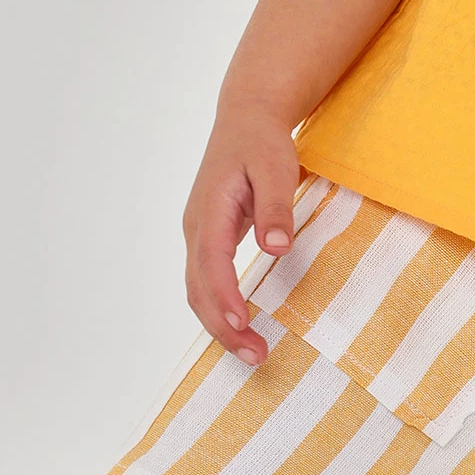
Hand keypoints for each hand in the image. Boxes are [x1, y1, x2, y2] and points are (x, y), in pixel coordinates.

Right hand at [182, 99, 300, 365]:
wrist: (246, 119)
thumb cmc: (262, 142)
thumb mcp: (276, 166)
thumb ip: (276, 206)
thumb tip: (276, 247)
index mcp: (210, 211)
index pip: (212, 264)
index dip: (225, 298)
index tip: (242, 325)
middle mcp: (197, 228)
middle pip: (199, 288)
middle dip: (222, 327)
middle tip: (256, 356)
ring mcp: (200, 235)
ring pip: (199, 290)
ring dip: (220, 325)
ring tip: (253, 351)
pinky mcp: (209, 239)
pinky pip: (207, 282)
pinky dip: (219, 309)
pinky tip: (241, 326)